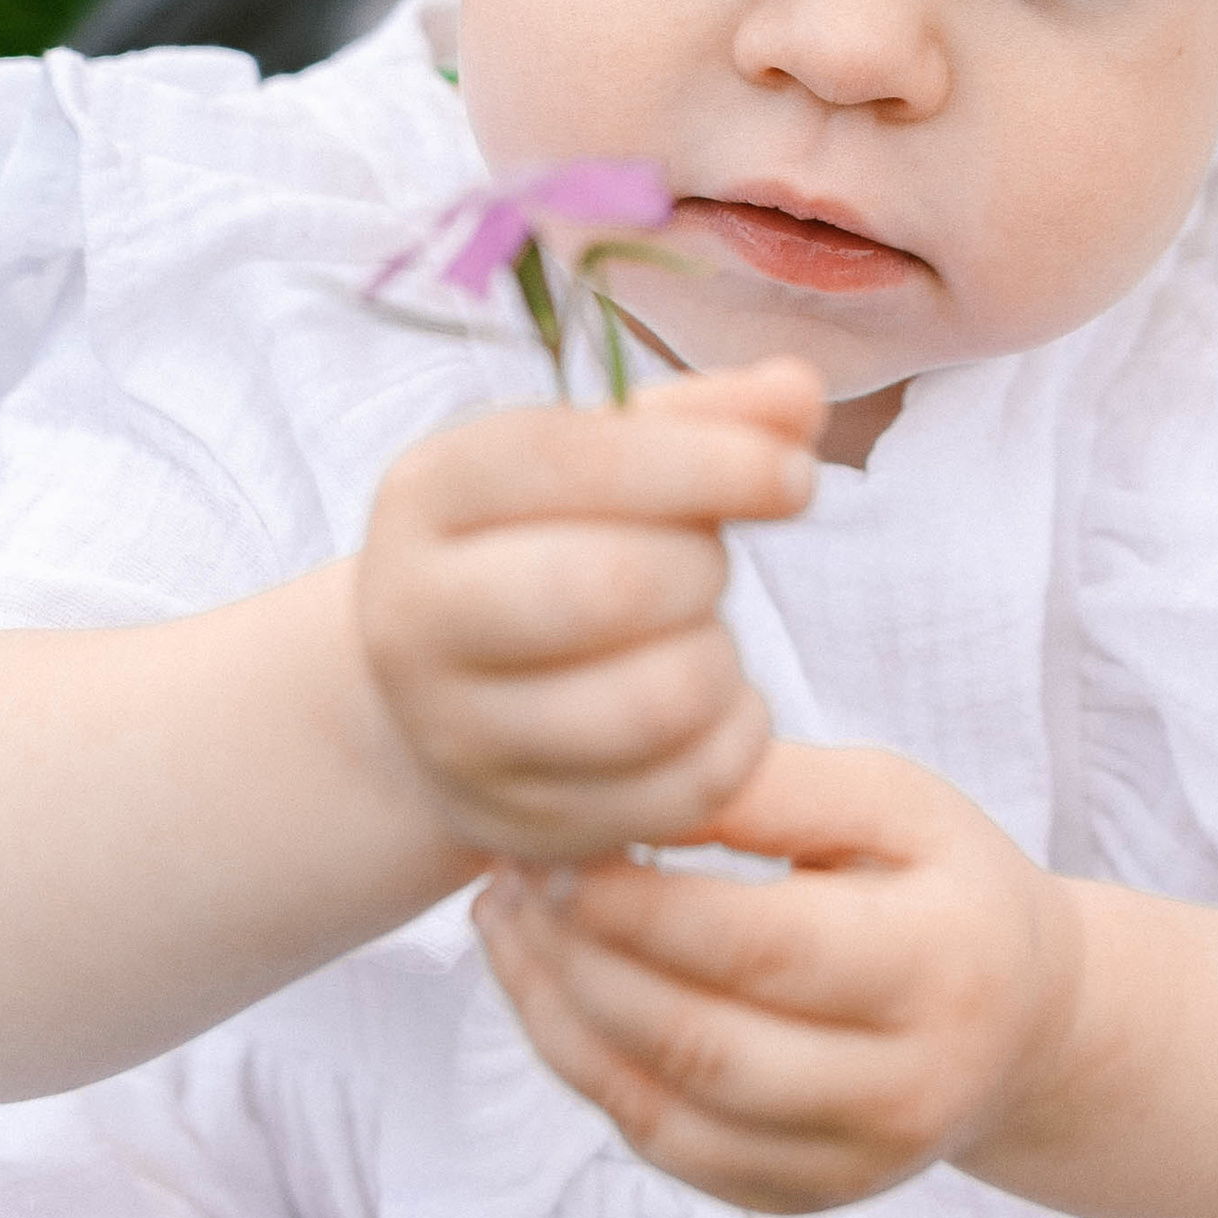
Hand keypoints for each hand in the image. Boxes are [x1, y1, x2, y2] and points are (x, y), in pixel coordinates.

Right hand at [356, 357, 820, 862]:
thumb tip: (802, 390)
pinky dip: (735, 740)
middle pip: (611, 587)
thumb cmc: (550, 542)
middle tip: (709, 565)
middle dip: (703, 569)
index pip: (571, 459)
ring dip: (721, 661)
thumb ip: (705, 417)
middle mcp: (415, 617)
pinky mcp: (525, 826)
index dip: (706, 461)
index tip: (795, 474)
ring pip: (654, 704)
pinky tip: (717, 708)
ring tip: (702, 636)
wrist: (444, 690)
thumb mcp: (601, 458)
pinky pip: (682, 792)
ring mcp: (459, 738)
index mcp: (428, 493)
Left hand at [473, 740, 1085, 1213]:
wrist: (1024, 1019)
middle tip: (510, 875)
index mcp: (941, 967)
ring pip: (666, 1110)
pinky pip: (666, 1149)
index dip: (642, 903)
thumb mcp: (894, 801)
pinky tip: (546, 989)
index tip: (557, 843)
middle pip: (702, 1040)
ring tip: (506, 921)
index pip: (762, 948)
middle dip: (582, 957)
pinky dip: (588, 1071)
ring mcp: (852, 1165)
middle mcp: (906, 1089)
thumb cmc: (944, 880)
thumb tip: (638, 782)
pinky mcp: (802, 1200)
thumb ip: (774, 788)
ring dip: (561, 1015)